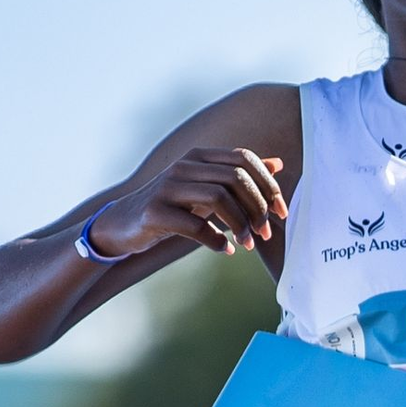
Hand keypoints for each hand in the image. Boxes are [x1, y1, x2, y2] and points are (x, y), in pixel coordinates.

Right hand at [88, 148, 287, 257]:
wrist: (124, 224)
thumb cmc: (175, 206)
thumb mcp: (209, 187)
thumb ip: (239, 175)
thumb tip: (278, 163)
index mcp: (199, 156)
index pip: (244, 158)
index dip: (269, 185)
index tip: (281, 212)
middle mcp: (183, 166)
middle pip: (236, 178)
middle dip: (258, 208)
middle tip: (265, 232)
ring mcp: (167, 187)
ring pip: (219, 197)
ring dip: (240, 225)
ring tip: (247, 244)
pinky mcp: (155, 212)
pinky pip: (195, 225)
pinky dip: (216, 240)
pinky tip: (225, 250)